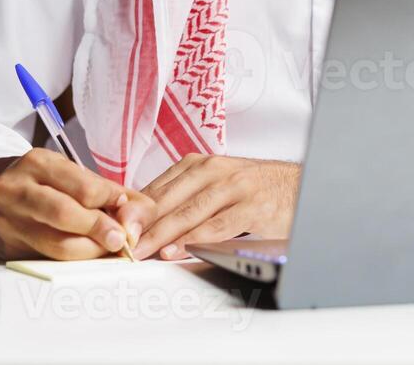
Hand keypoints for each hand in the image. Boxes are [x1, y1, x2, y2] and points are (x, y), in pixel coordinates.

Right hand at [0, 149, 154, 260]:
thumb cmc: (45, 184)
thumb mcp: (74, 175)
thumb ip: (111, 192)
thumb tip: (138, 216)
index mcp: (38, 163)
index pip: (83, 185)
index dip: (111, 200)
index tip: (127, 210)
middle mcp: (17, 189)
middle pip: (65, 214)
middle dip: (100, 229)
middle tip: (122, 240)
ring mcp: (8, 219)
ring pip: (56, 243)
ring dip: (90, 249)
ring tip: (108, 249)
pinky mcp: (7, 245)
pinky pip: (47, 258)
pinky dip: (74, 260)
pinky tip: (88, 255)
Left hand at [131, 154, 299, 259]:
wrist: (300, 186)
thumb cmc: (255, 189)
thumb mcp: (216, 183)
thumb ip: (184, 197)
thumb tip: (145, 220)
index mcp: (199, 164)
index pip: (157, 188)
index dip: (133, 209)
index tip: (113, 225)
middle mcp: (214, 170)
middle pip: (168, 200)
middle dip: (140, 223)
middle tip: (118, 240)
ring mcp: (234, 187)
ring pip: (188, 213)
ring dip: (161, 234)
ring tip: (140, 250)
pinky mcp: (252, 207)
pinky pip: (217, 226)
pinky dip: (194, 239)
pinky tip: (177, 250)